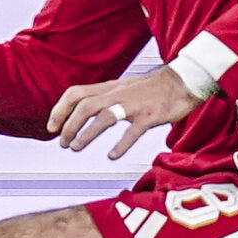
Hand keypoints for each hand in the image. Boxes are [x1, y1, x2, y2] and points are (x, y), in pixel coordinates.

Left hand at [48, 65, 202, 159]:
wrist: (185, 81)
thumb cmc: (153, 88)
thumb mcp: (123, 87)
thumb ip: (104, 97)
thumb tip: (83, 111)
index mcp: (109, 87)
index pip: (75, 93)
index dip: (59, 110)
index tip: (51, 128)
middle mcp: (117, 94)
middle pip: (84, 106)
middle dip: (68, 125)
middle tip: (62, 143)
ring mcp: (133, 105)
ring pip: (103, 117)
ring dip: (86, 134)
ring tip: (76, 147)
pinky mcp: (150, 116)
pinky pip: (132, 131)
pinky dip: (120, 144)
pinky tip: (112, 155)